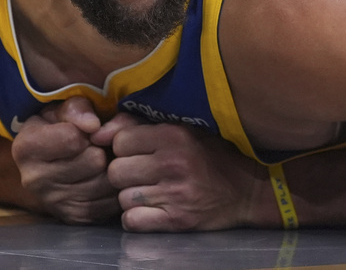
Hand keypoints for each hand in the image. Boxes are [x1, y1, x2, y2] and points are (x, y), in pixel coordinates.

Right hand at [10, 96, 119, 223]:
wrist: (49, 161)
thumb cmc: (57, 127)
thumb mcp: (62, 108)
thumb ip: (77, 109)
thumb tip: (93, 125)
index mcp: (26, 147)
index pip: (74, 138)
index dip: (89, 129)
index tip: (86, 129)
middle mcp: (34, 180)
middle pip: (94, 161)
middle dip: (102, 148)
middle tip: (97, 145)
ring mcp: (54, 203)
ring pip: (106, 182)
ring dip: (111, 168)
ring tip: (102, 159)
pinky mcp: (75, 218)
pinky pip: (111, 201)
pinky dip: (114, 187)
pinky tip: (104, 177)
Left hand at [95, 119, 265, 231]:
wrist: (248, 189)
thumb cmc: (209, 154)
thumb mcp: (179, 128)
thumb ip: (136, 124)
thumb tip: (96, 134)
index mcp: (173, 135)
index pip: (119, 141)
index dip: (123, 148)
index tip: (137, 153)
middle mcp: (173, 163)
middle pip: (116, 171)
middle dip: (123, 174)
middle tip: (140, 175)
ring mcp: (176, 195)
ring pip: (122, 198)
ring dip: (131, 197)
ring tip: (149, 192)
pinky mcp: (178, 221)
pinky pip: (133, 221)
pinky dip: (136, 218)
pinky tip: (150, 210)